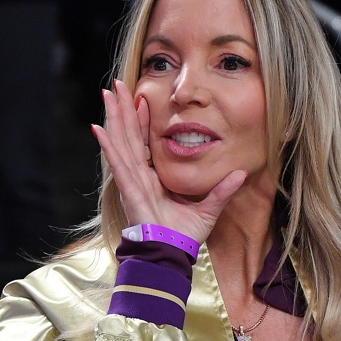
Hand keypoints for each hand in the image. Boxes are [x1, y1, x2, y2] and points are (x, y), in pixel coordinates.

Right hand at [91, 79, 246, 244]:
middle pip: (129, 136)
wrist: (172, 255)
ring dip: (114, 118)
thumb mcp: (209, 208)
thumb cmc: (184, 236)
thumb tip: (242, 173)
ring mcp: (132, 182)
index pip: (146, 143)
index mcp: (155, 180)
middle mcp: (140, 177)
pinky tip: (99, 128)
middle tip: (115, 85)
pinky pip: (117, 164)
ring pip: (121, 143)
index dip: (143, 120)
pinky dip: (108, 146)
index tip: (142, 98)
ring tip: (106, 95)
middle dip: (123, 110)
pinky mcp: (129, 190)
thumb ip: (223, 190)